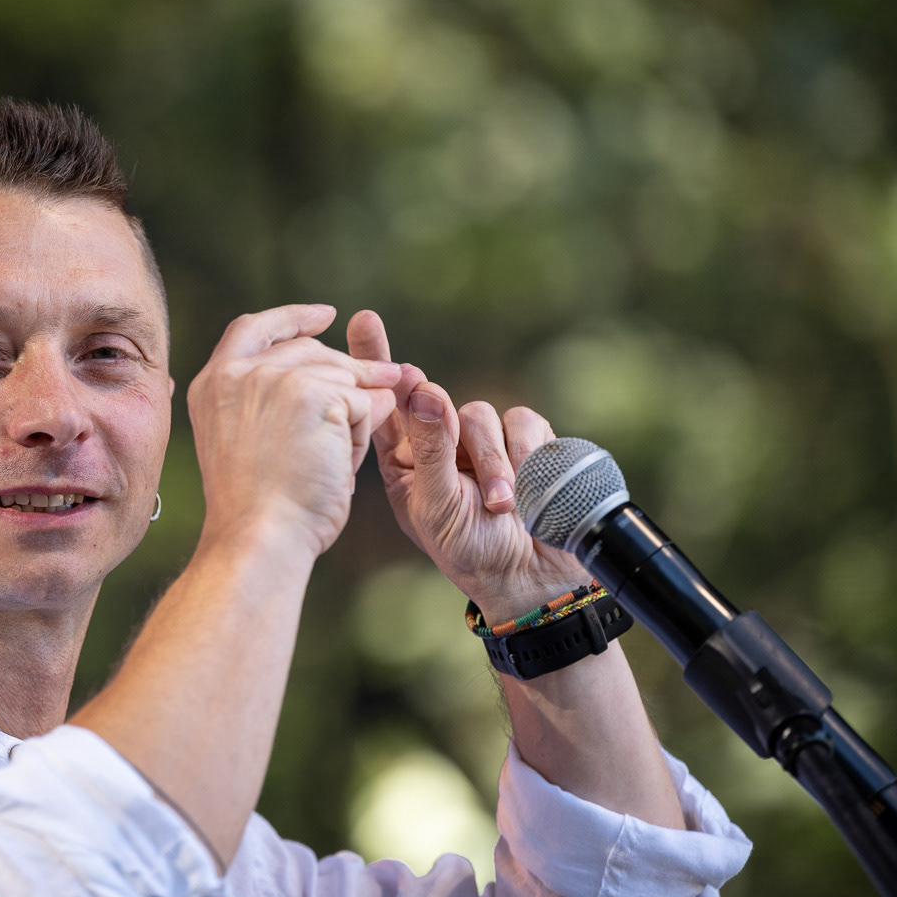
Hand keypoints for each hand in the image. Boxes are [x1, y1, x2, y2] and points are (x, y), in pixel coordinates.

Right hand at [188, 305, 400, 557]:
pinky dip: (362, 433)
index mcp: (212, 383)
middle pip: (309, 349)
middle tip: (391, 378)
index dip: (293, 319)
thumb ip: (279, 403)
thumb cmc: (260, 511)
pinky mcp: (313, 393)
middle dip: (352, 368)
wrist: (259, 538)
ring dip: (353, 414)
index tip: (326, 317)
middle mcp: (237, 372)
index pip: (254, 328)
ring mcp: (274, 378)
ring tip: (335, 461)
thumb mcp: (251, 442)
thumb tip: (359, 381)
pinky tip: (342, 465)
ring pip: (341, 377)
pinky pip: (362, 400)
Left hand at [346, 310, 586, 621]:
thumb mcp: (437, 505)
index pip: (385, 401)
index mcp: (404, 458)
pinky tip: (526, 495)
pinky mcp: (527, 440)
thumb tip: (425, 391)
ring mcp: (484, 441)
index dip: (374, 358)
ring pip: (482, 414)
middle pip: (436, 399)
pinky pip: (524, 424)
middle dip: (443, 415)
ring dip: (494, 463)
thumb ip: (431, 450)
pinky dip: (526, 459)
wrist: (532, 577)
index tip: (364, 319)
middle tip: (450, 443)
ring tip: (498, 506)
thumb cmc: (470, 550)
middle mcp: (442, 442)